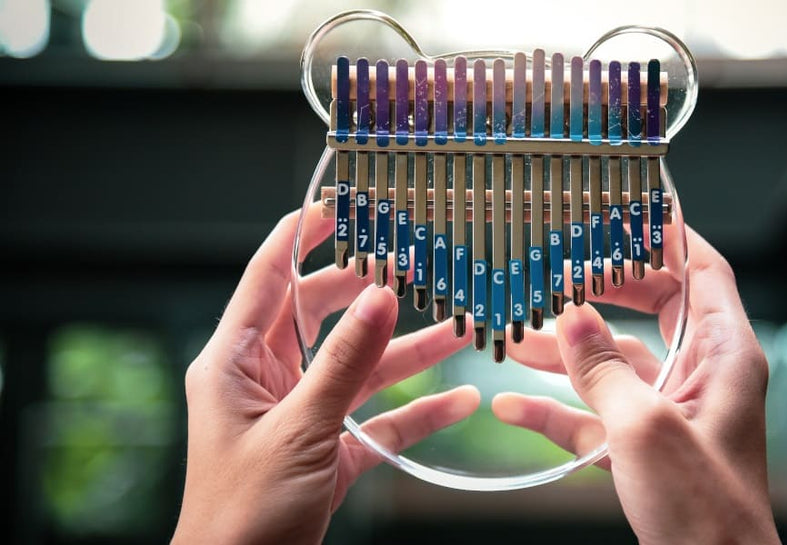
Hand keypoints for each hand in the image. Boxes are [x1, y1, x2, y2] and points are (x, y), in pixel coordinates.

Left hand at [172, 207, 476, 544]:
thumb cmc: (241, 515)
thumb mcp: (298, 430)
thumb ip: (343, 364)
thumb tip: (380, 298)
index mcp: (234, 362)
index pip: (268, 279)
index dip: (299, 237)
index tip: (338, 207)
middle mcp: (265, 380)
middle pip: (323, 318)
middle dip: (371, 295)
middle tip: (417, 267)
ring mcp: (299, 415)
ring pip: (358, 369)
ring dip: (406, 352)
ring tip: (457, 330)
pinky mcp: (326, 451)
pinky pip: (375, 419)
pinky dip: (414, 412)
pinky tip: (456, 402)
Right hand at [495, 229, 779, 544]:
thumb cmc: (705, 511)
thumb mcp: (646, 429)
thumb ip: (604, 369)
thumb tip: (570, 319)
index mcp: (725, 356)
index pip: (703, 270)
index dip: (668, 235)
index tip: (624, 210)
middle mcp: (702, 375)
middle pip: (652, 309)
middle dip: (600, 291)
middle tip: (557, 271)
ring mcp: (671, 411)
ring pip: (615, 363)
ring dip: (565, 352)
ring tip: (513, 337)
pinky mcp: (645, 446)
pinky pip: (597, 412)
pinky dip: (558, 407)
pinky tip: (512, 404)